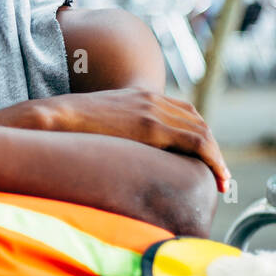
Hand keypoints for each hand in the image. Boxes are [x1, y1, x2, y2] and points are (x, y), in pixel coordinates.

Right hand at [13, 89, 230, 192]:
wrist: (53, 117)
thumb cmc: (68, 127)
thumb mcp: (100, 123)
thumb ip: (117, 130)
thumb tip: (117, 154)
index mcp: (141, 95)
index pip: (184, 111)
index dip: (199, 134)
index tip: (203, 157)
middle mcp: (152, 98)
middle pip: (197, 121)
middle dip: (212, 148)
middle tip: (219, 174)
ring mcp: (152, 110)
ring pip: (202, 131)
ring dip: (216, 157)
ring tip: (222, 180)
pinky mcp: (150, 126)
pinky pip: (195, 141)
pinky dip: (212, 159)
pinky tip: (217, 177)